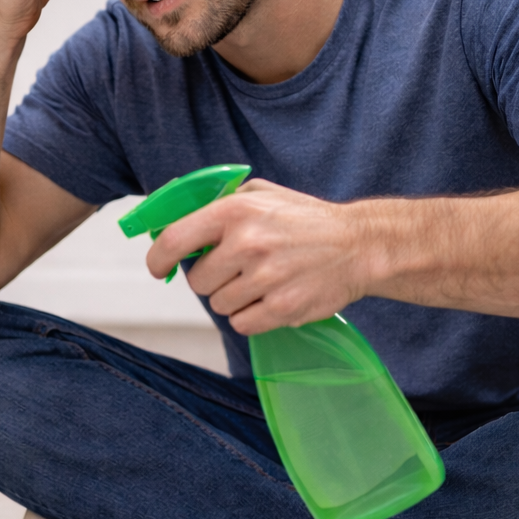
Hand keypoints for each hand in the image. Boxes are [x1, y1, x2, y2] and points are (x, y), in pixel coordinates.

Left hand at [145, 180, 372, 334]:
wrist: (360, 245)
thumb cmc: (305, 219)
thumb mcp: (260, 194)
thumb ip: (218, 204)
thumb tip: (174, 222)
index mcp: (235, 211)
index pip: (174, 240)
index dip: (159, 259)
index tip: (160, 268)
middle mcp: (247, 243)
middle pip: (198, 282)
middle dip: (211, 279)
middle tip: (235, 270)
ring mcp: (266, 278)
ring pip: (219, 305)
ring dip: (233, 298)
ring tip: (260, 281)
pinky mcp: (283, 308)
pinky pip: (242, 324)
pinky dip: (250, 317)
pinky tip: (269, 298)